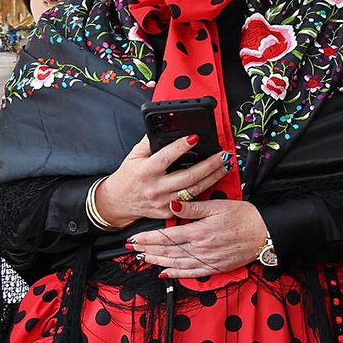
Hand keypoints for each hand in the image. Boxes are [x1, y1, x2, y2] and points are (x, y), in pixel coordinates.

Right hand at [95, 137, 231, 229]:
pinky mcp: (169, 212)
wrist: (117, 202)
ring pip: (194, 189)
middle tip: (223, 154)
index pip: (166, 157)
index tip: (195, 137)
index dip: (181, 147)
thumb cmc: (128, 177)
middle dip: (210, 164)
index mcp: (145, 171)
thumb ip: (149, 143)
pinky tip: (214, 180)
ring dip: (213, 177)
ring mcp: (163, 202)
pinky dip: (204, 190)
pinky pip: (191, 201)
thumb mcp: (133, 156)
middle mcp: (155, 188)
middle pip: (189, 176)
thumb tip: (166, 130)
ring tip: (225, 165)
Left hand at [125, 200, 268, 279]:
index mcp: (199, 232)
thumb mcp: (218, 206)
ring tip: (144, 258)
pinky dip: (176, 274)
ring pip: (176, 263)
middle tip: (132, 248)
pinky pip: (191, 274)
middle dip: (148, 249)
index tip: (134, 237)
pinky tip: (165, 273)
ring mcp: (207, 261)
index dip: (148, 237)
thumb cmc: (244, 216)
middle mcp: (201, 249)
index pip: (167, 236)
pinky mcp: (215, 268)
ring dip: (157, 261)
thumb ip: (193, 208)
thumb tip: (172, 206)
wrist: (265, 233)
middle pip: (168, 251)